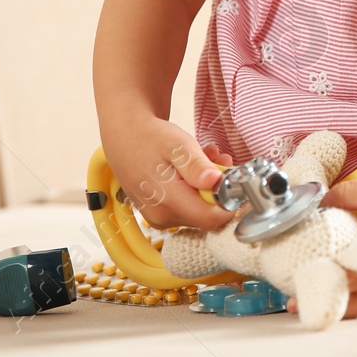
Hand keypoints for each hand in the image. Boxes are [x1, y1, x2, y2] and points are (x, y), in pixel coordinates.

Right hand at [100, 112, 236, 230]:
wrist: (124, 137)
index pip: (212, 219)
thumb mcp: (177, 144)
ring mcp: (160, 218)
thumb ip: (195, 165)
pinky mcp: (160, 215)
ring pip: (199, 210)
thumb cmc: (149, 138)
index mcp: (168, 201)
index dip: (229, 202)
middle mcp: (163, 216)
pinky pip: (187, 208)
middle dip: (218, 189)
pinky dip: (195, 190)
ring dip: (207, 186)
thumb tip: (213, 182)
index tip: (232, 180)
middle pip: (207, 214)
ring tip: (205, 158)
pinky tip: (193, 169)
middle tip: (219, 160)